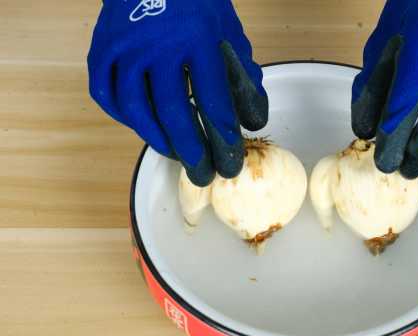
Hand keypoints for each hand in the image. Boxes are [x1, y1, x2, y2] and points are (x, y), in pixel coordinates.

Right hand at [88, 0, 267, 185]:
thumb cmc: (196, 5)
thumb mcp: (229, 32)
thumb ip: (243, 75)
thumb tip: (253, 119)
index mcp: (199, 40)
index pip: (213, 101)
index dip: (223, 138)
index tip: (230, 163)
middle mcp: (159, 45)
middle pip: (174, 112)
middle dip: (192, 151)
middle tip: (204, 175)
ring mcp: (125, 47)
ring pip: (137, 109)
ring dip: (158, 140)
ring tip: (176, 156)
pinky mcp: (101, 49)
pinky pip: (107, 95)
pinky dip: (125, 118)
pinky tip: (144, 128)